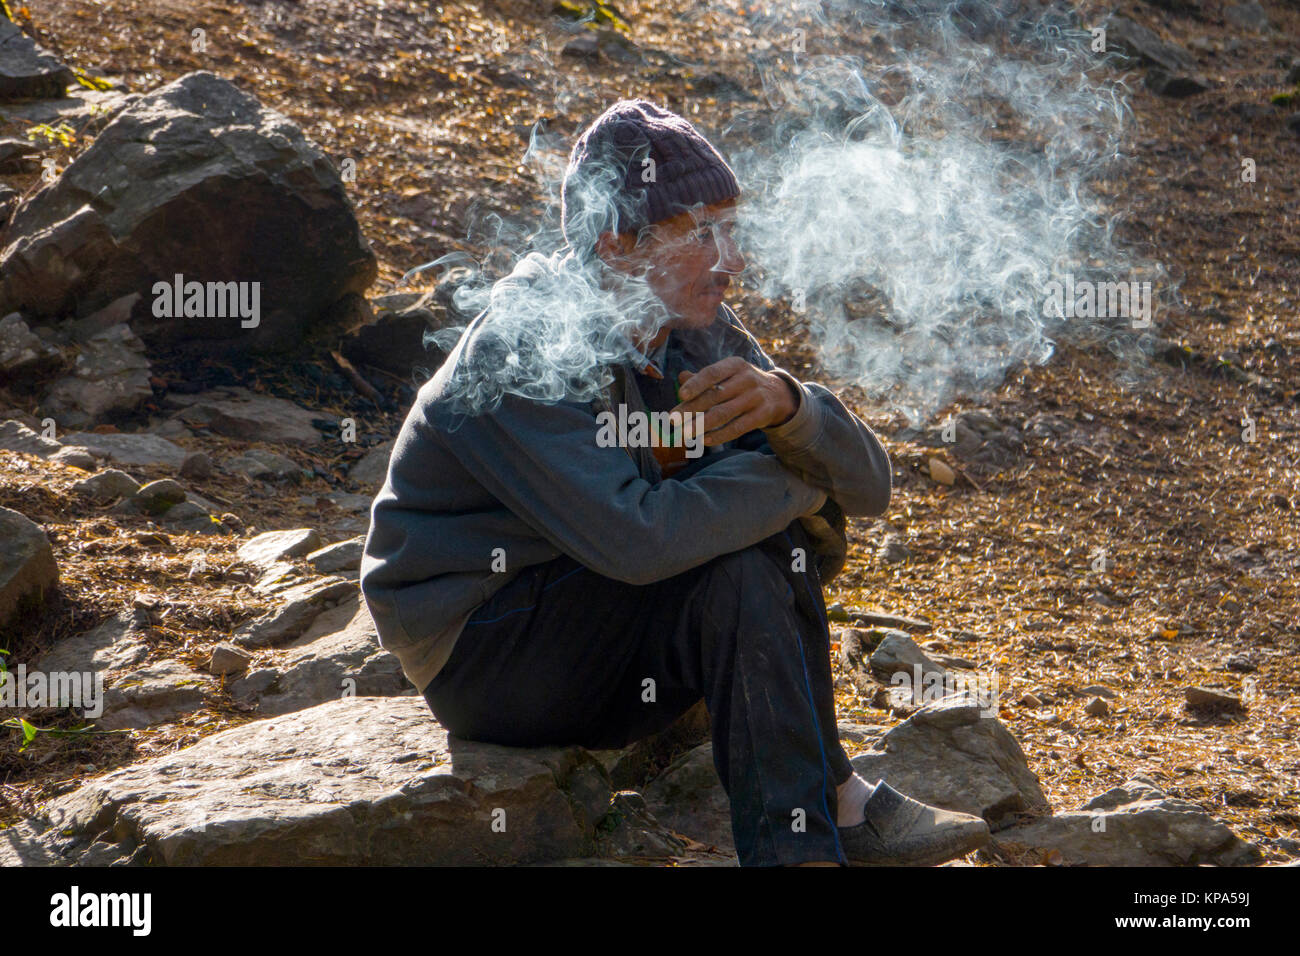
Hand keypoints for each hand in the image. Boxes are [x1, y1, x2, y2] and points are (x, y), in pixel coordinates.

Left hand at [671, 357, 799, 446]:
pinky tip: (704, 440)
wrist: (777, 394)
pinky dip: (720, 435)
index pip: (712, 373)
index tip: (681, 394)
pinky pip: (738, 427)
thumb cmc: (741, 384)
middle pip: (715, 396)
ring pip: (724, 413)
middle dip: (691, 409)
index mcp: (735, 365)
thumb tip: (681, 377)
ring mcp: (755, 398)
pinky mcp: (761, 415)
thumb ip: (704, 378)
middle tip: (673, 420)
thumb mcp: (727, 375)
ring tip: (684, 433)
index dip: (696, 383)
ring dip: (701, 425)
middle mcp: (747, 379)